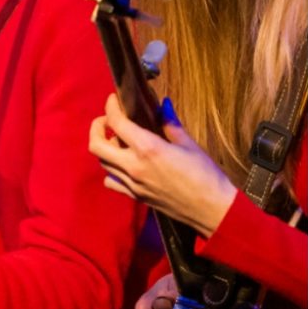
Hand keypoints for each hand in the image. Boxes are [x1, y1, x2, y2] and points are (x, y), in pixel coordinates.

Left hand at [88, 94, 238, 233]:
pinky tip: (125, 164)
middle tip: (108, 120)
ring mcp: (132, 184)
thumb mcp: (189, 144)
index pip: (117, 123)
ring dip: (104, 148)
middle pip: (96, 145)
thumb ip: (171, 123)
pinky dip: (111, 170)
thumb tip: (163, 105)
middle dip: (97, 127)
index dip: (111, 107)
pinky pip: (112, 181)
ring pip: (102, 163)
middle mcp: (133, 167)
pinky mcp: (135, 197)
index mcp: (148, 149)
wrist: (211, 209)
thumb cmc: (205, 174)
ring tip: (118, 140)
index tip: (114, 99)